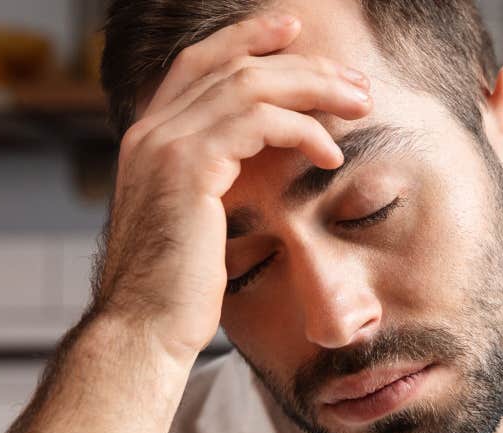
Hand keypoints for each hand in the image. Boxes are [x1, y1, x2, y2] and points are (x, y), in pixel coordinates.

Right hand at [89, 11, 372, 364]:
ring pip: (249, 84)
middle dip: (299, 64)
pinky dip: (301, 129)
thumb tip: (253, 172)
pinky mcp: (189, 167)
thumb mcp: (195, 225)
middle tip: (353, 82)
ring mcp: (164, 145)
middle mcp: (150, 132)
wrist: (144, 331)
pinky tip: (329, 152)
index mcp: (148, 139)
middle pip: (231, 65)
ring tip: (358, 107)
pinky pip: (257, 122)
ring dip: (314, 89)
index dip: (245, 39)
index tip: (293, 33)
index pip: (198, 64)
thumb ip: (214, 185)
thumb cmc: (176, 294)